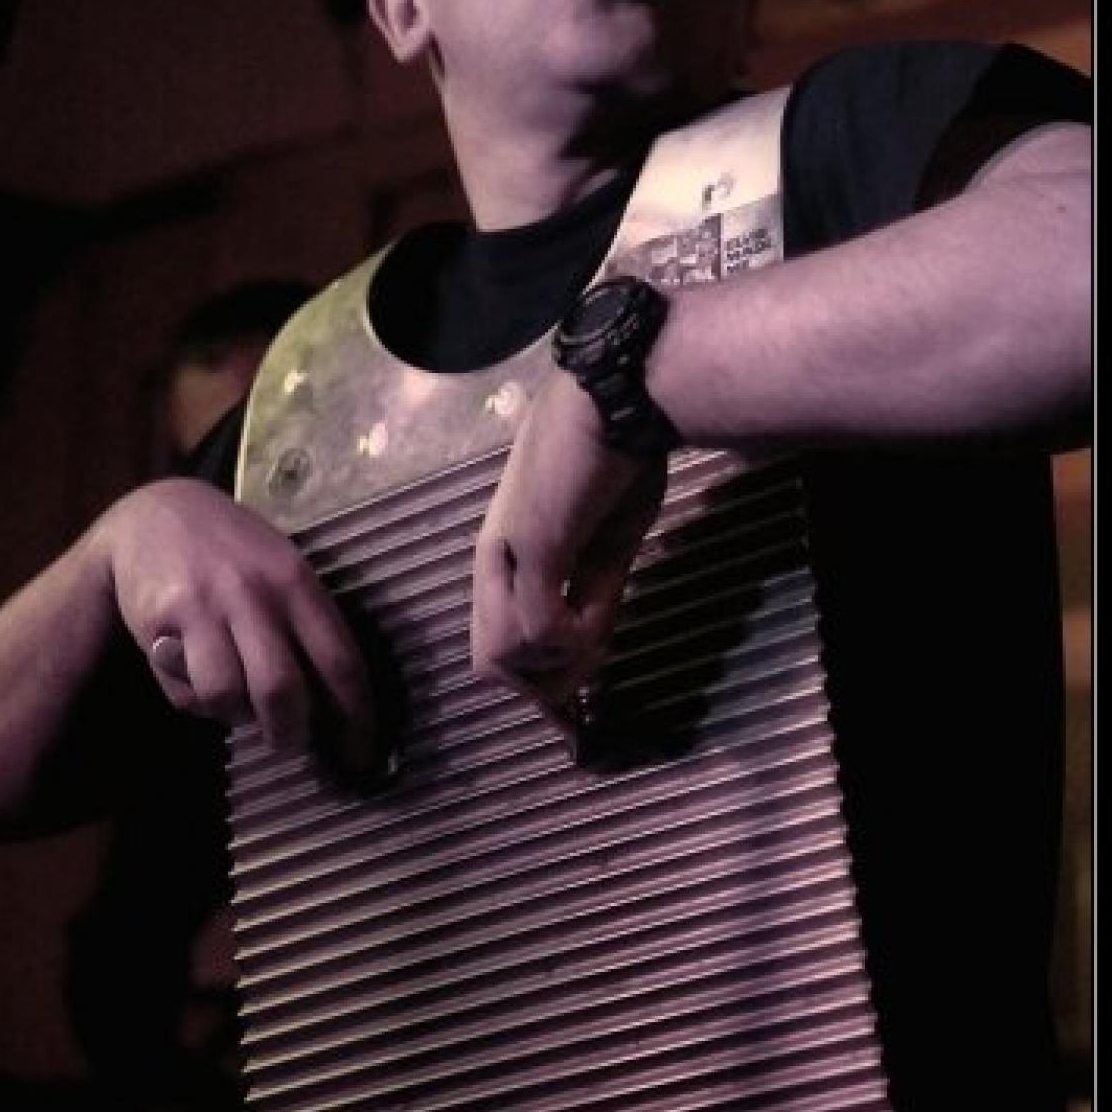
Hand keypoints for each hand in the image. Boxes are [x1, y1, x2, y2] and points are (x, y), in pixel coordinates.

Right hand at [96, 479, 374, 768]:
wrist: (156, 513)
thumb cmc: (233, 552)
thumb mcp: (282, 569)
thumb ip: (307, 625)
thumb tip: (336, 703)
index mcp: (299, 582)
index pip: (341, 663)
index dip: (354, 719)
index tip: (360, 756)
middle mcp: (255, 593)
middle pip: (282, 692)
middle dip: (289, 734)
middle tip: (288, 741)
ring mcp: (206, 607)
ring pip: (227, 697)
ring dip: (234, 716)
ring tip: (235, 701)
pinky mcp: (161, 622)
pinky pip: (183, 690)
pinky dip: (193, 701)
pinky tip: (193, 673)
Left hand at [471, 371, 668, 711]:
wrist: (620, 396)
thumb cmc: (616, 459)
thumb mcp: (604, 542)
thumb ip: (590, 592)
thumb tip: (588, 645)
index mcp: (503, 558)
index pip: (494, 648)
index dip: (535, 688)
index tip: (578, 715)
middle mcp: (492, 560)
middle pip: (490, 665)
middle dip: (545, 689)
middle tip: (595, 673)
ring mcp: (508, 553)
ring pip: (506, 657)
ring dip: (560, 665)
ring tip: (602, 627)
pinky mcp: (535, 544)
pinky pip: (536, 628)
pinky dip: (572, 639)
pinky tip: (602, 611)